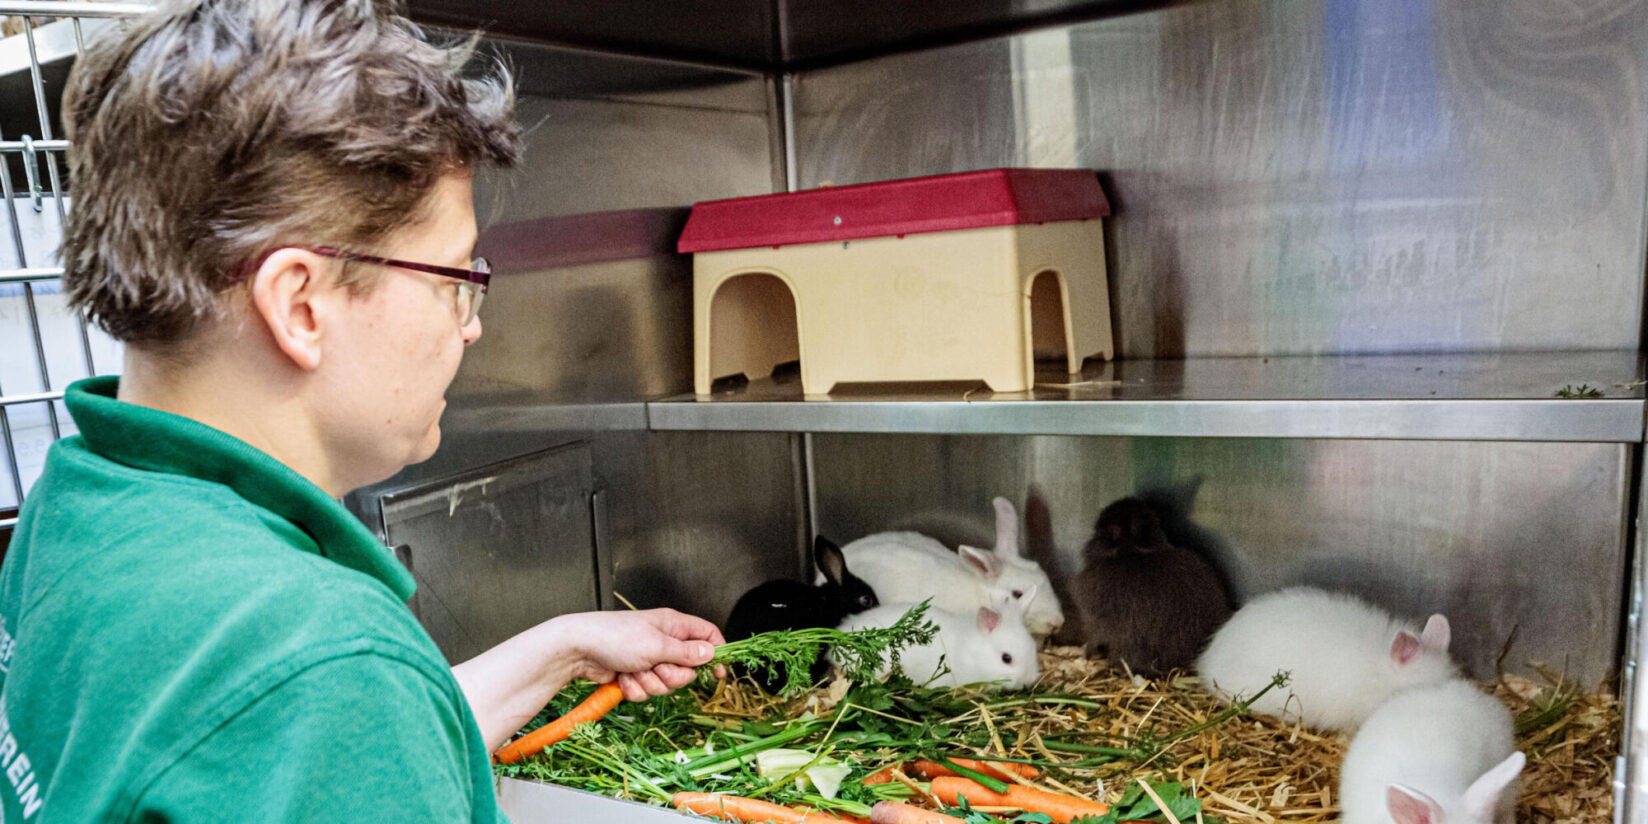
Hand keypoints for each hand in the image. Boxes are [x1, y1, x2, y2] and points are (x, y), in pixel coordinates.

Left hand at [553, 609, 725, 701]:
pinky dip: (635, 688)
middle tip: (657, 668)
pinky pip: (647, 690)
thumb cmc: (615, 637)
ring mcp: (649, 659)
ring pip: (667, 684)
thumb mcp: (656, 645)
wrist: (577, 649)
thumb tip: (711, 653)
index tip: (718, 674)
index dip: (716, 654)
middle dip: (672, 676)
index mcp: (673, 626)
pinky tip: (622, 677)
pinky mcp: (636, 674)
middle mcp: (664, 641)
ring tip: (634, 670)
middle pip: (688, 669)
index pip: (707, 636)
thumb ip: (686, 652)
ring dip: (650, 683)